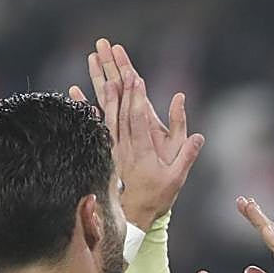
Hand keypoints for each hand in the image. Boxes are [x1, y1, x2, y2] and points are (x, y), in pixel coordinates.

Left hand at [69, 39, 203, 228]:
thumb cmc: (157, 197)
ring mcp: (112, 146)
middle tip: (111, 55)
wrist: (131, 217)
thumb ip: (186, 154)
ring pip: (104, 110)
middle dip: (116, 79)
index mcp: (142, 149)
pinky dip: (85, 106)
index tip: (134, 76)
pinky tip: (75, 90)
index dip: (136, 97)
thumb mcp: (177, 178)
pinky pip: (93, 123)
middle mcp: (124, 145)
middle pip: (118, 107)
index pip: (138, 118)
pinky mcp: (105, 149)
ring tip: (95, 62)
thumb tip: (199, 136)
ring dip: (100, 84)